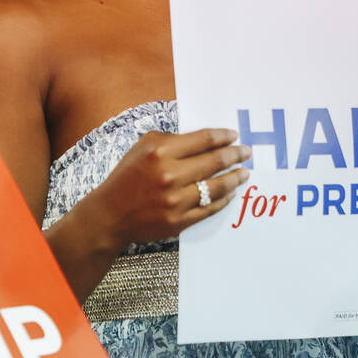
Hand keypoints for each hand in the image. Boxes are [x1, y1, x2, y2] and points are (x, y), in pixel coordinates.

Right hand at [93, 128, 249, 246]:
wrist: (110, 214)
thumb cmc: (127, 177)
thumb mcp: (143, 147)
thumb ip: (172, 140)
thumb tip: (205, 140)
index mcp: (160, 151)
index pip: (202, 139)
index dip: (223, 136)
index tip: (234, 135)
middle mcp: (169, 175)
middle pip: (214, 161)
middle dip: (235, 155)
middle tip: (246, 152)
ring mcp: (175, 201)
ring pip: (217, 186)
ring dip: (235, 178)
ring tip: (244, 173)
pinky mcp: (179, 222)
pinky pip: (210, 208)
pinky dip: (224, 199)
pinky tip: (230, 192)